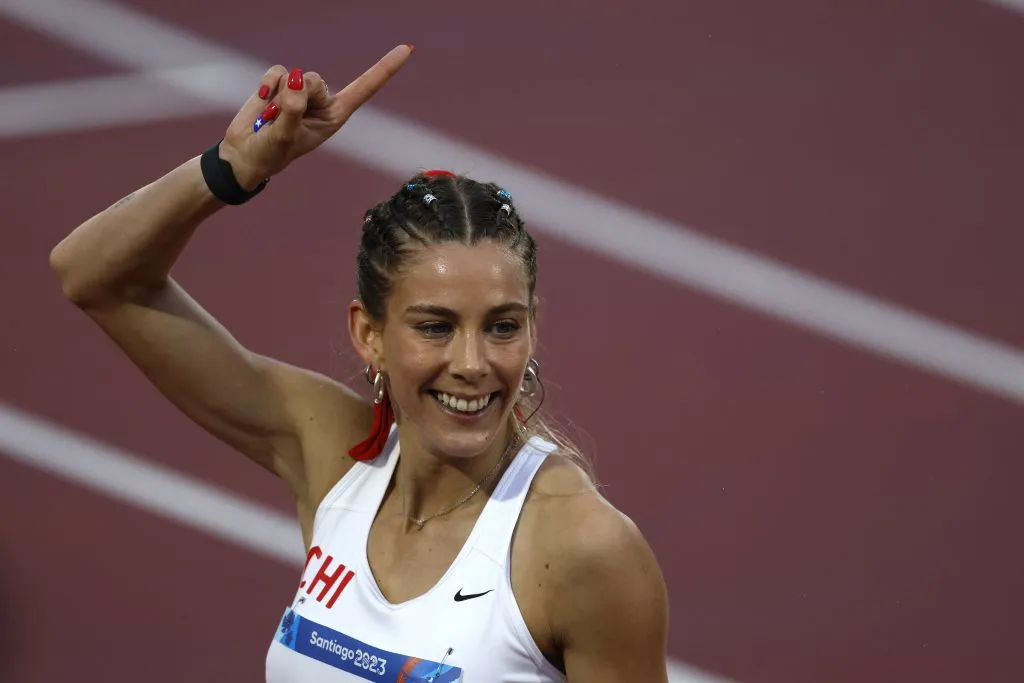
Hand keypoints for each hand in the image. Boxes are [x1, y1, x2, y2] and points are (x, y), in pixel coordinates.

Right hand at [218, 45, 413, 189]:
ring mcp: (301, 91)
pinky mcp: (281, 83)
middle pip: (316, 80)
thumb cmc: (271, 153)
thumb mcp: (285, 137)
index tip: (408, 48)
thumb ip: (292, 110)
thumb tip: (296, 79)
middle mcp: (321, 101)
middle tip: (284, 119)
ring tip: (273, 117)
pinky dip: (268, 84)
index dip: (385, 68)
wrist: (246, 153)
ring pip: (295, 74)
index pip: (365, 88)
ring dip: (280, 96)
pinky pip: (278, 71)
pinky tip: (263, 99)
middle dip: (297, 96)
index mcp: (335, 116)